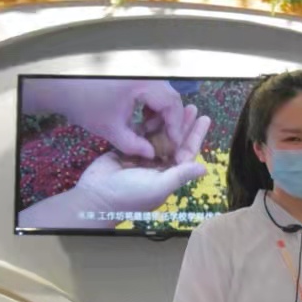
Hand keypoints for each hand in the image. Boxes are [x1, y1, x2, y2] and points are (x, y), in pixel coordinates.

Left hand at [29, 78, 192, 159]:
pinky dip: (152, 104)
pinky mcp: (134, 73)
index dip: (175, 126)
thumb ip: (134, 145)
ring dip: (161, 113)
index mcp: (144, 84)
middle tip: (166, 139)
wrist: (61, 86)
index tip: (173, 144)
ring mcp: (141, 72)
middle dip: (170, 120)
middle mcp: (147, 74)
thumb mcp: (110, 130)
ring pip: (163, 93)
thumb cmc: (85, 107)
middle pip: (171, 97)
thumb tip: (153, 154)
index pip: (172, 105)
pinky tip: (142, 118)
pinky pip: (153, 89)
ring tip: (151, 130)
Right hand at [71, 110, 209, 209]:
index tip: (203, 119)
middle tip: (192, 107)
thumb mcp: (159, 185)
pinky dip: (147, 123)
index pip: (187, 151)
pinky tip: (154, 111)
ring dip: (166, 121)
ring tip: (174, 106)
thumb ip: (181, 175)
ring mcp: (143, 156)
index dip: (195, 135)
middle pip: (175, 140)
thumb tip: (204, 168)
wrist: (96, 196)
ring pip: (158, 135)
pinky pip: (140, 134)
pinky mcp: (128, 150)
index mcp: (170, 173)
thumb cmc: (131, 194)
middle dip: (183, 124)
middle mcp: (160, 164)